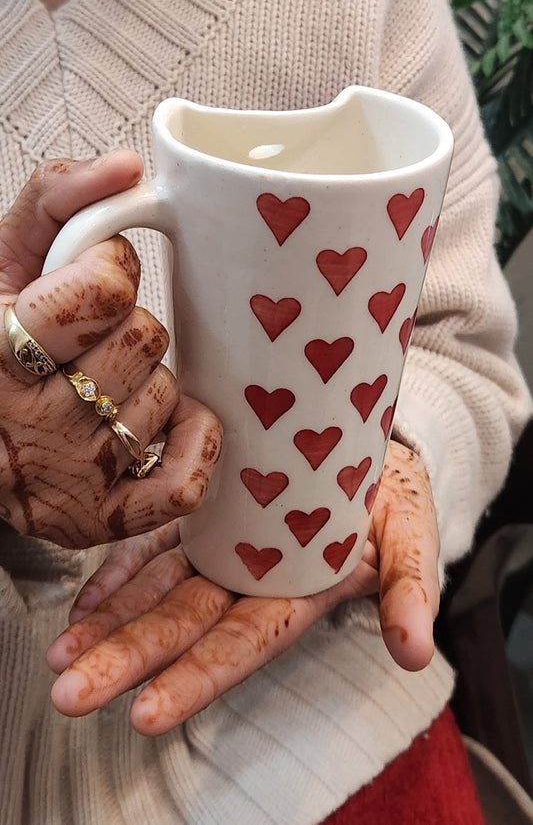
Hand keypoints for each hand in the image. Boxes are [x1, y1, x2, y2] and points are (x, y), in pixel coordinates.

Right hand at [0, 155, 220, 545]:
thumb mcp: (3, 257)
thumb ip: (55, 196)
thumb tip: (128, 166)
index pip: (104, 289)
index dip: (107, 272)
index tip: (86, 281)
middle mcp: (25, 422)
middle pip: (143, 341)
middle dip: (125, 326)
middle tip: (89, 338)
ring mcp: (64, 478)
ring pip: (162, 398)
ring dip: (147, 381)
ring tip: (99, 384)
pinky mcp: (96, 521)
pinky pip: (180, 485)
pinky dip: (190, 447)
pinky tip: (166, 425)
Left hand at [48, 441, 439, 732]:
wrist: (368, 440)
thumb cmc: (395, 494)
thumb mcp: (412, 535)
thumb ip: (410, 589)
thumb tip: (415, 652)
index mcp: (299, 591)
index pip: (243, 642)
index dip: (197, 677)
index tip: (147, 713)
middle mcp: (250, 578)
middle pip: (184, 624)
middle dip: (128, 659)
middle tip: (70, 692)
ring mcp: (222, 545)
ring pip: (159, 589)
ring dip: (110, 622)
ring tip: (61, 654)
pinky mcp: (204, 510)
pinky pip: (156, 543)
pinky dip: (120, 570)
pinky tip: (85, 599)